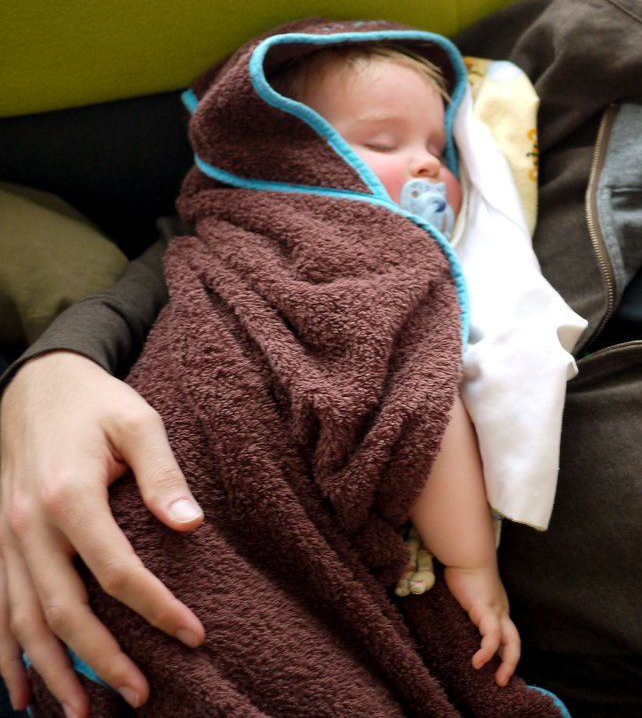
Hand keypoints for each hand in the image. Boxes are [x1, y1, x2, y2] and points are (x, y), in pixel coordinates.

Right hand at [0, 351, 205, 715]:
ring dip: (51, 671)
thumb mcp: (139, 422)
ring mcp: (4, 541)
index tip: (195, 634)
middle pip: (63, 610)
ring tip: (84, 714)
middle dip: (102, 659)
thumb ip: (164, 473)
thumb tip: (191, 523)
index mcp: (69, 497)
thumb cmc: (97, 403)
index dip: (157, 608)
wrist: (36, 384)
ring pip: (21, 622)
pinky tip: (20, 695)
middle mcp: (27, 528)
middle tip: (141, 696)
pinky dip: (5, 657)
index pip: (117, 571)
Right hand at [442, 563, 519, 685]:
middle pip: (514, 641)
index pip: (506, 636)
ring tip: (498, 680)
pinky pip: (492, 635)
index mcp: (497, 609)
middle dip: (511, 662)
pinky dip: (488, 650)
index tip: (497, 670)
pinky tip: (477, 662)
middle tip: (501, 681)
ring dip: (507, 663)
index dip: (504, 654)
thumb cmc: (465, 570)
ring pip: (511, 641)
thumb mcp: (467, 595)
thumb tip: (454, 616)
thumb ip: (465, 608)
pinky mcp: (486, 609)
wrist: (468, 554)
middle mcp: (501, 611)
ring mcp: (496, 610)